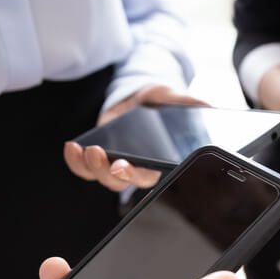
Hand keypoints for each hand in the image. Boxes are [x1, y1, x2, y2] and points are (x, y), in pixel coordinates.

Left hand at [64, 85, 207, 190]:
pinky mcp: (99, 155)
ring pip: (100, 176)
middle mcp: (136, 166)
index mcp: (157, 161)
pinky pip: (84, 167)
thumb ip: (188, 103)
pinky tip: (72, 147)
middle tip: (98, 153)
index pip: (146, 177)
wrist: (141, 97)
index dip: (134, 175)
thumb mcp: (173, 97)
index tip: (123, 166)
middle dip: (106, 171)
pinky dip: (75, 161)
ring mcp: (114, 162)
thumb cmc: (161, 102)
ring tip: (82, 149)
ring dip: (88, 166)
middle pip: (119, 181)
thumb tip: (207, 105)